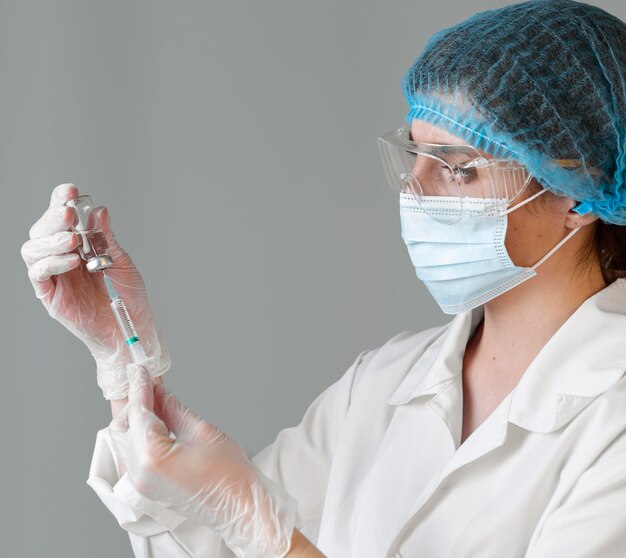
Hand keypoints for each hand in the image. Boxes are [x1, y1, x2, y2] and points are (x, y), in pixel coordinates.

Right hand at [21, 183, 170, 398]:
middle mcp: (62, 257)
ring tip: (73, 240)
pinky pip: (38, 274)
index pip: (62, 218)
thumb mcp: (122, 263)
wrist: (132, 329)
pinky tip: (71, 261)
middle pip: (41, 230)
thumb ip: (107, 239)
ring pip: (32, 249)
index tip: (70, 190)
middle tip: (68, 213)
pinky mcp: (50, 295)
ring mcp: (54, 276)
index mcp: (79, 245)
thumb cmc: (128, 298)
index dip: (60, 200)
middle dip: (52, 217)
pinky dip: (51, 263)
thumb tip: (99, 211)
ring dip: (51, 240)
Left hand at [109, 364, 300, 557]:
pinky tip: (155, 421)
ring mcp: (140, 483)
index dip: (140, 387)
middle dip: (134, 402)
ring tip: (154, 399)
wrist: (238, 505)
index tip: (139, 368)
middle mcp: (139, 472)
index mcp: (152, 456)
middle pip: (123, 427)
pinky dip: (140, 435)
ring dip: (136, 418)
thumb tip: (159, 392)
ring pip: (125, 440)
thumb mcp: (201, 430)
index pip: (139, 413)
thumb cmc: (228, 472)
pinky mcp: (146, 486)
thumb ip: (173, 409)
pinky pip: (132, 454)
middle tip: (148, 382)